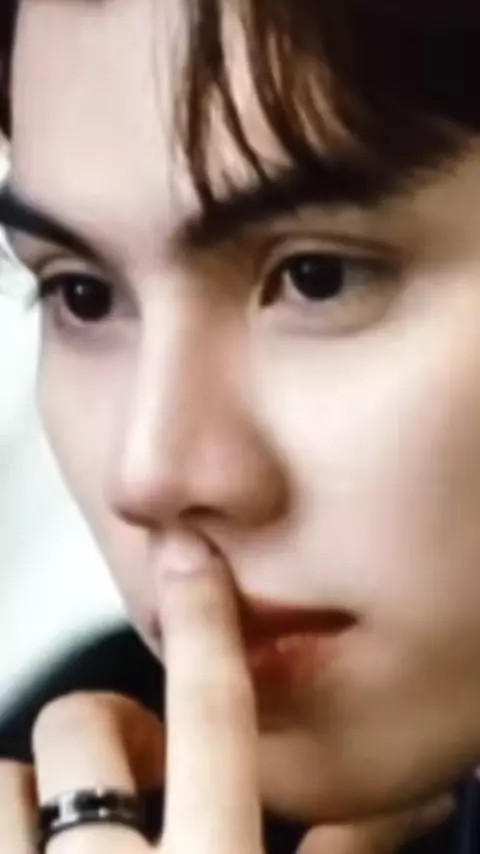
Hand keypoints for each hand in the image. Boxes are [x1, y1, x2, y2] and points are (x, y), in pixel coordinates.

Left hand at [0, 553, 452, 852]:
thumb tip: (380, 805)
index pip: (216, 719)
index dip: (207, 622)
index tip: (191, 556)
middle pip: (85, 726)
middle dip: (102, 726)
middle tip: (122, 767)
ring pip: (1, 782)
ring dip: (29, 792)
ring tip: (57, 836)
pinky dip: (0, 826)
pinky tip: (28, 853)